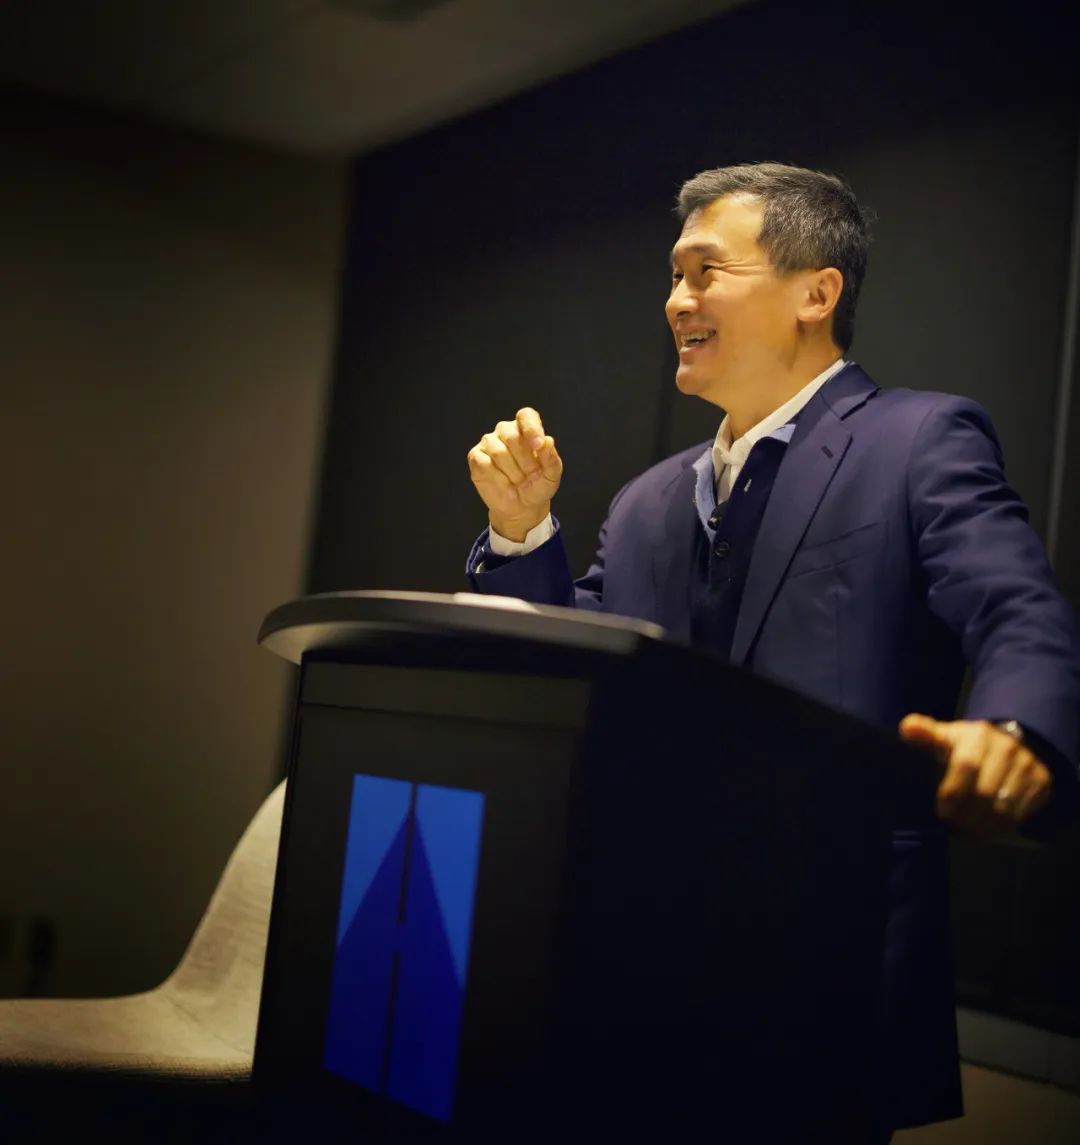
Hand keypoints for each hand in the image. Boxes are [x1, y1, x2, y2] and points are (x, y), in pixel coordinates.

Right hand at [467, 407, 562, 541]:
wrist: (522, 508)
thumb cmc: (537, 486)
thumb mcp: (551, 475)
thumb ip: (551, 458)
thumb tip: (547, 441)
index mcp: (526, 429)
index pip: (526, 416)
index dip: (531, 428)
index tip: (538, 446)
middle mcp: (506, 431)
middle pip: (511, 435)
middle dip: (524, 460)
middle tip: (530, 475)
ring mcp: (489, 443)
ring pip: (498, 451)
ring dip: (512, 472)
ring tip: (518, 482)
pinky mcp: (476, 457)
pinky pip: (484, 463)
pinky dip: (497, 478)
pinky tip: (505, 485)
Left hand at [899, 714, 1052, 837]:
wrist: (1010, 745)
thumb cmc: (968, 746)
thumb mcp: (946, 737)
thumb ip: (926, 735)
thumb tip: (906, 727)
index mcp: (979, 735)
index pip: (966, 767)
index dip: (952, 793)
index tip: (941, 810)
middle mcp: (1007, 748)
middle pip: (985, 793)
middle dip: (965, 815)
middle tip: (953, 826)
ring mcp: (1028, 765)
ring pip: (1003, 808)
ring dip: (982, 826)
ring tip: (966, 832)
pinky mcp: (1042, 782)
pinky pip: (1020, 814)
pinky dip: (999, 828)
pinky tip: (984, 831)